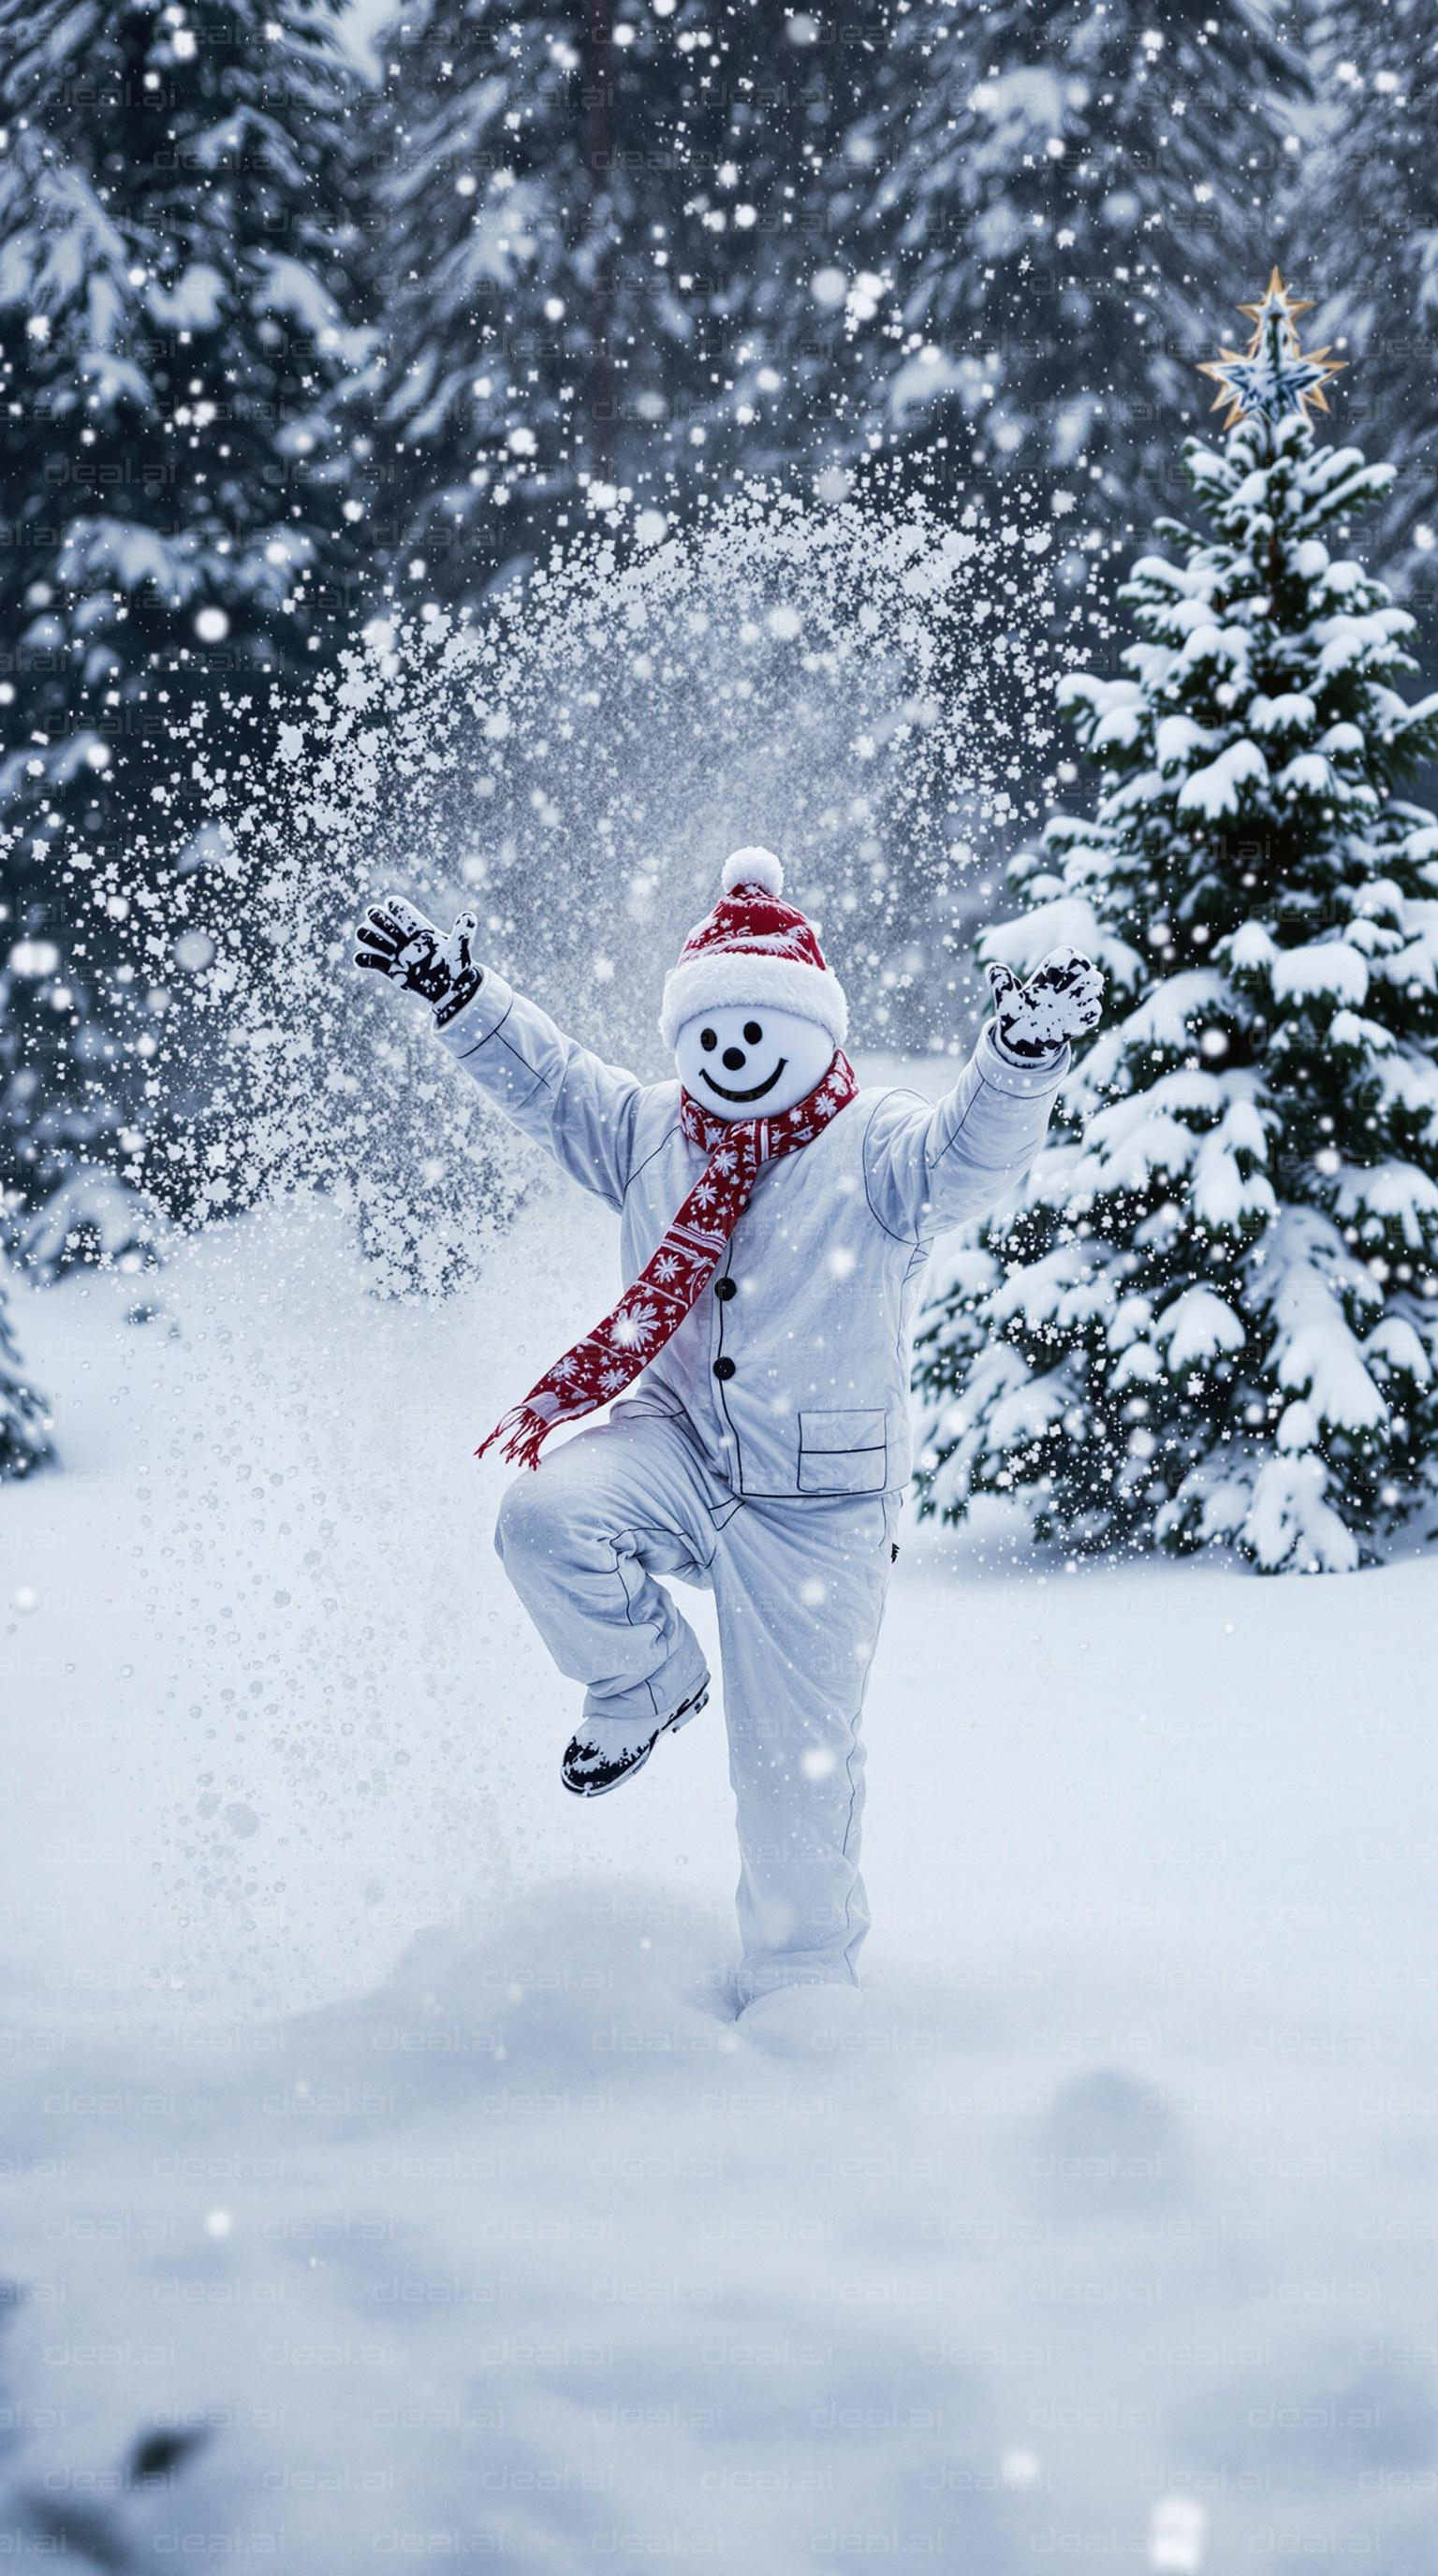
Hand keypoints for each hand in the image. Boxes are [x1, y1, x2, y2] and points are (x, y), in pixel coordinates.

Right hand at [354, 894, 483, 1029]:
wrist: (449, 990)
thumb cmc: (456, 966)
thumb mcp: (460, 950)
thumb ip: (463, 933)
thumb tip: (469, 916)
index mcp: (418, 928)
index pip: (399, 908)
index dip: (394, 906)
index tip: (394, 909)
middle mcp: (403, 937)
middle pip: (379, 917)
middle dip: (378, 918)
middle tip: (387, 930)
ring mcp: (394, 952)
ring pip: (369, 935)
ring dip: (369, 936)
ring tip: (382, 946)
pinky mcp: (388, 969)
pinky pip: (368, 960)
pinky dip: (364, 959)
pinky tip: (370, 962)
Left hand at [986, 945, 1103, 1065]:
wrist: (1023, 1042)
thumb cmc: (1014, 1018)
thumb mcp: (1006, 1002)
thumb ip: (1001, 984)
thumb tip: (994, 967)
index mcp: (1048, 975)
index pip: (1067, 954)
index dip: (1064, 960)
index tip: (1051, 978)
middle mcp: (1064, 984)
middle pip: (1086, 966)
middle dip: (1081, 975)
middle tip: (1064, 992)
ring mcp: (1075, 1000)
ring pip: (1095, 985)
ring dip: (1087, 992)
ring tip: (1070, 1006)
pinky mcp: (1080, 1017)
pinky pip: (1094, 1010)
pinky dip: (1087, 1014)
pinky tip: (1071, 1023)